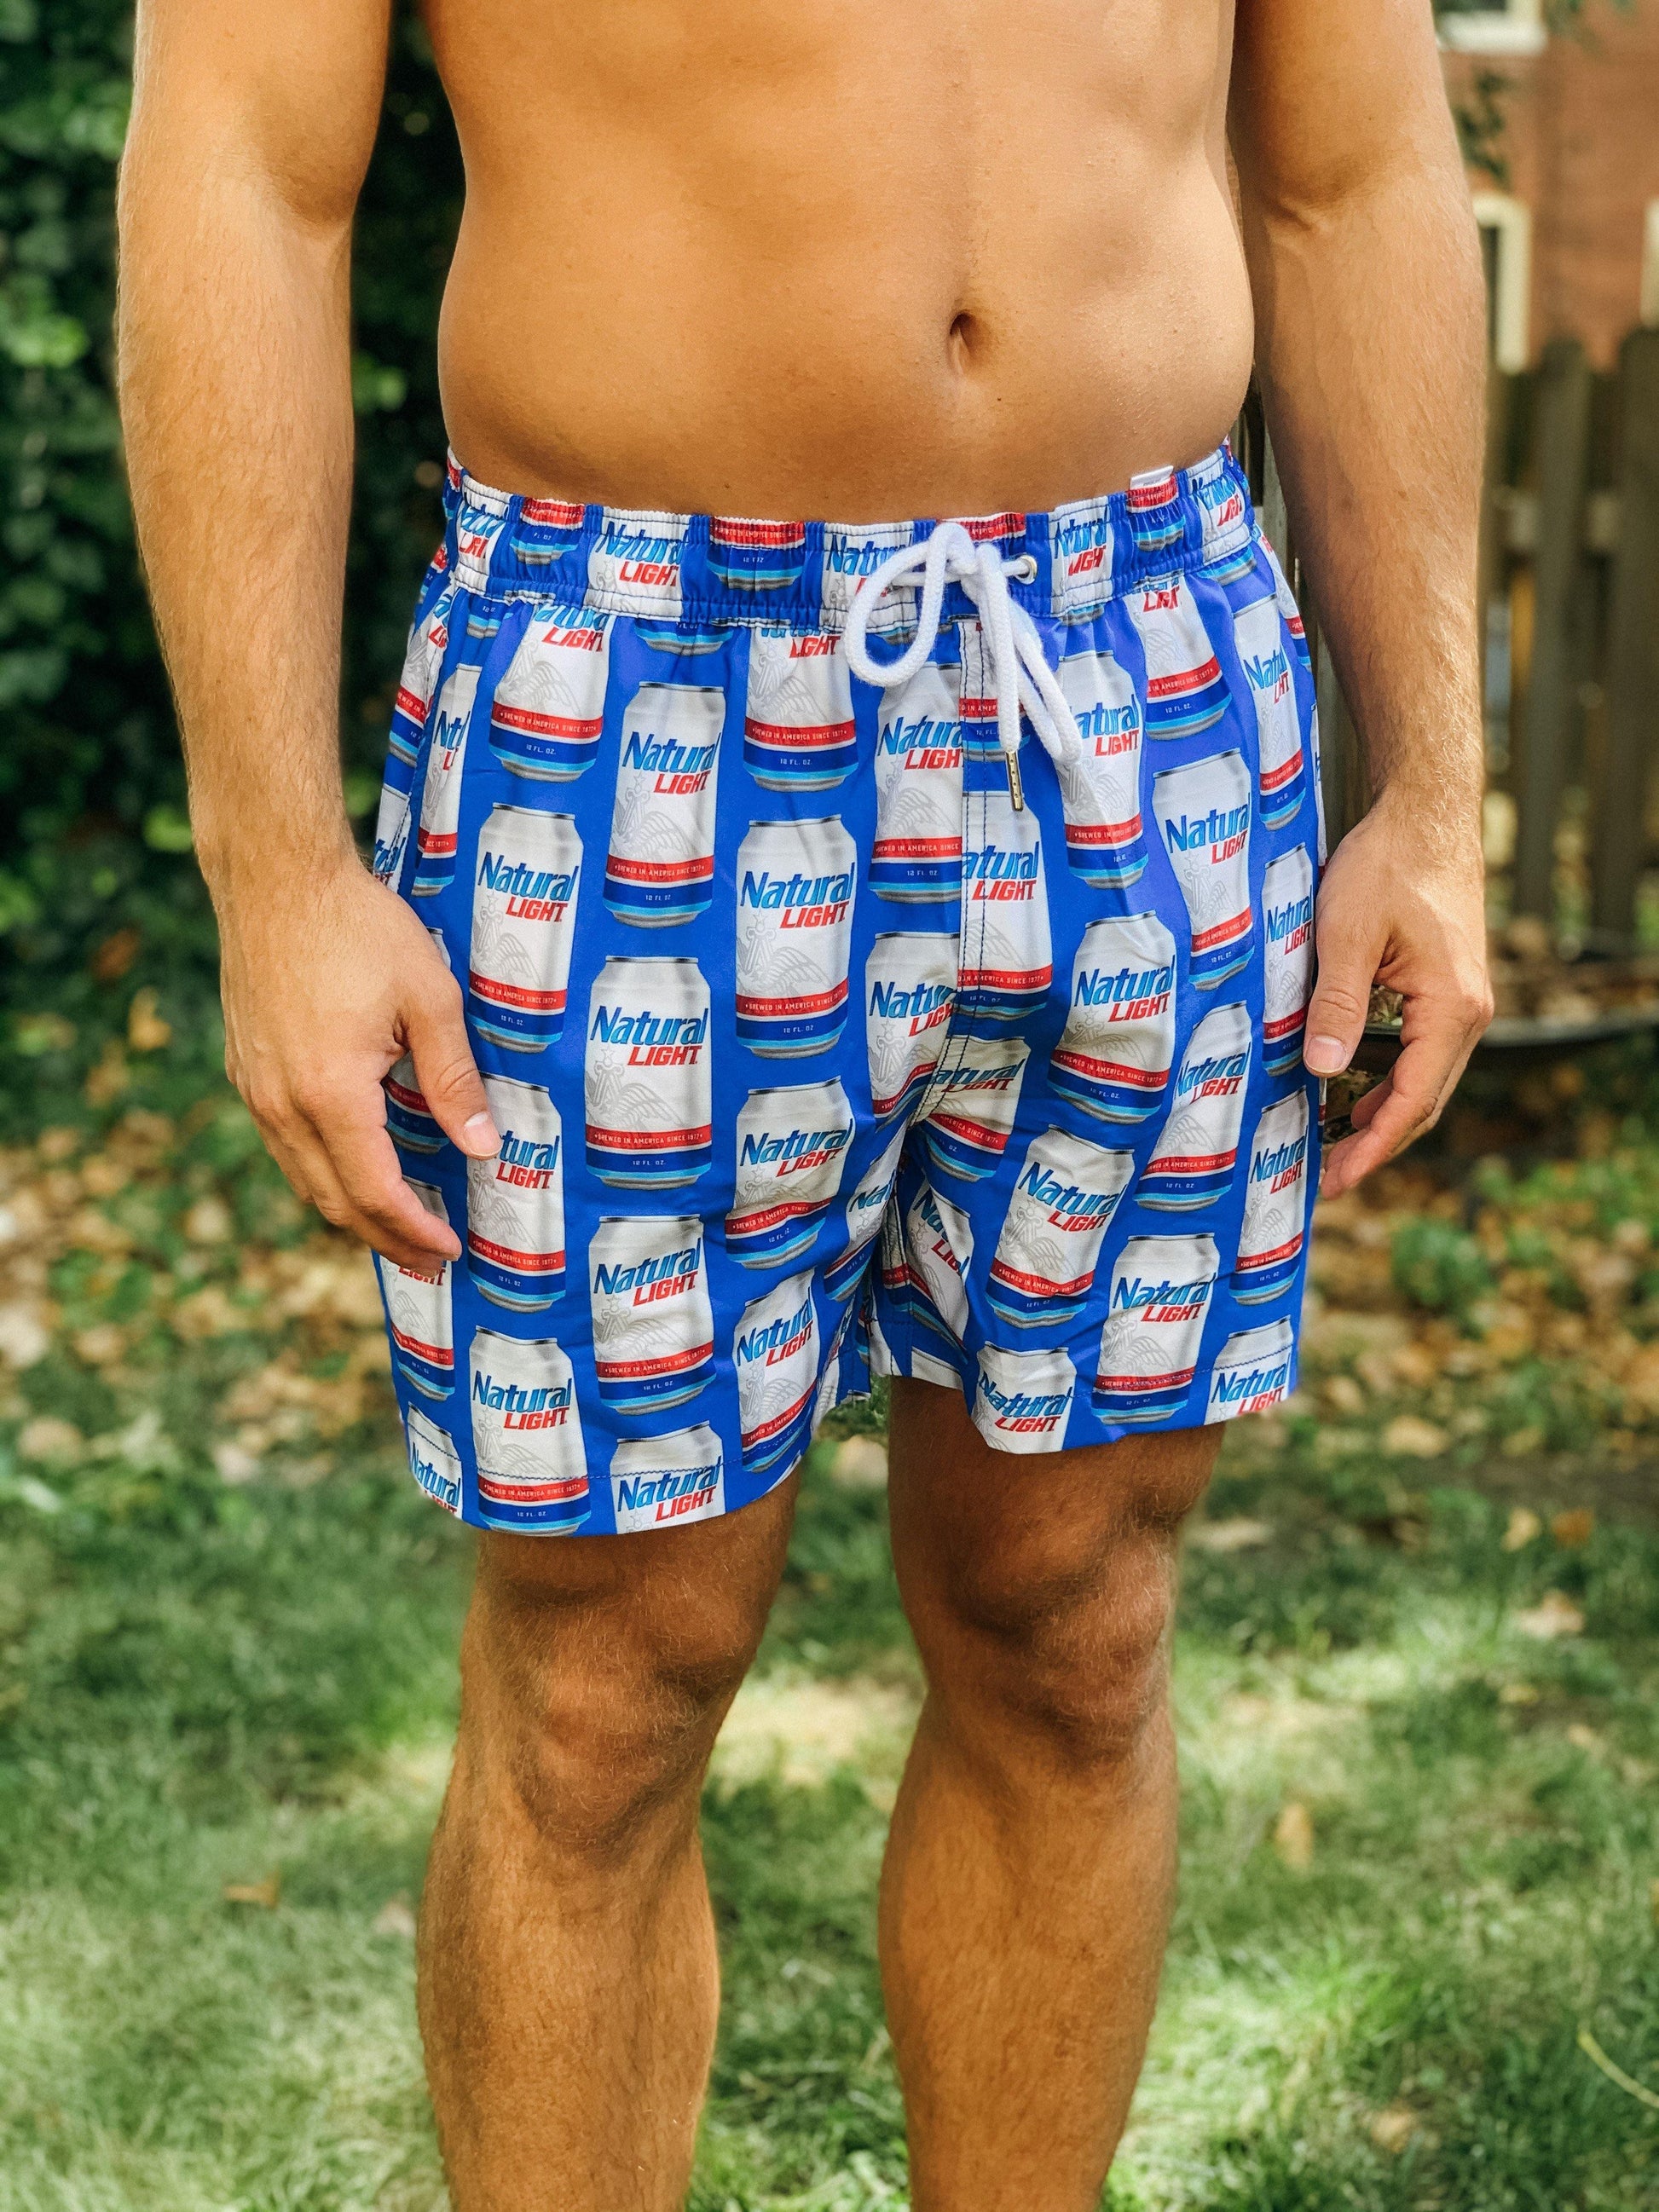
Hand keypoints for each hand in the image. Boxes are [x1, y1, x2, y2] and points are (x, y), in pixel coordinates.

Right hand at [219, 856, 497, 1268]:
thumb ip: (454, 1081)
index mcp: (332, 1095)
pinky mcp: (246, 1069)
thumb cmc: (359, 927)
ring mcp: (256, 1089)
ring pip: (303, 1178)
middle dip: (385, 1240)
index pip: (376, 1193)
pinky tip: (353, 1169)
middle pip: (334, 1202)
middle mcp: (283, 1105)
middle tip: (430, 1260)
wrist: (276, 877)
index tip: (450, 1250)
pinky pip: (285, 1145)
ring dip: (350, 1212)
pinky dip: (322, 1173)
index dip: (415, 1231)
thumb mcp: (429, 999)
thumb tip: (482, 1148)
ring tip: (396, 1229)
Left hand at [1302, 788, 1492, 1196]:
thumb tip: (1324, 1072)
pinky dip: (1388, 1085)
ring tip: (1330, 1147)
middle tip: (1324, 1179)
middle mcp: (1468, 1014)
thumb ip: (1338, 1004)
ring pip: (1424, 1083)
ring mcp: (1462, 1003)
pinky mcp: (1446, 990)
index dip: (1372, 1148)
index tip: (1335, 1181)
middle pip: (1424, 1104)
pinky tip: (1350, 1094)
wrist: (1425, 813)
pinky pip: (1420, 1056)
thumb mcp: (1348, 933)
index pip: (1413, 1103)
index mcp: (1451, 1009)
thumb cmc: (1387, 864)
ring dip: (1381, 1118)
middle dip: (1375, 1146)